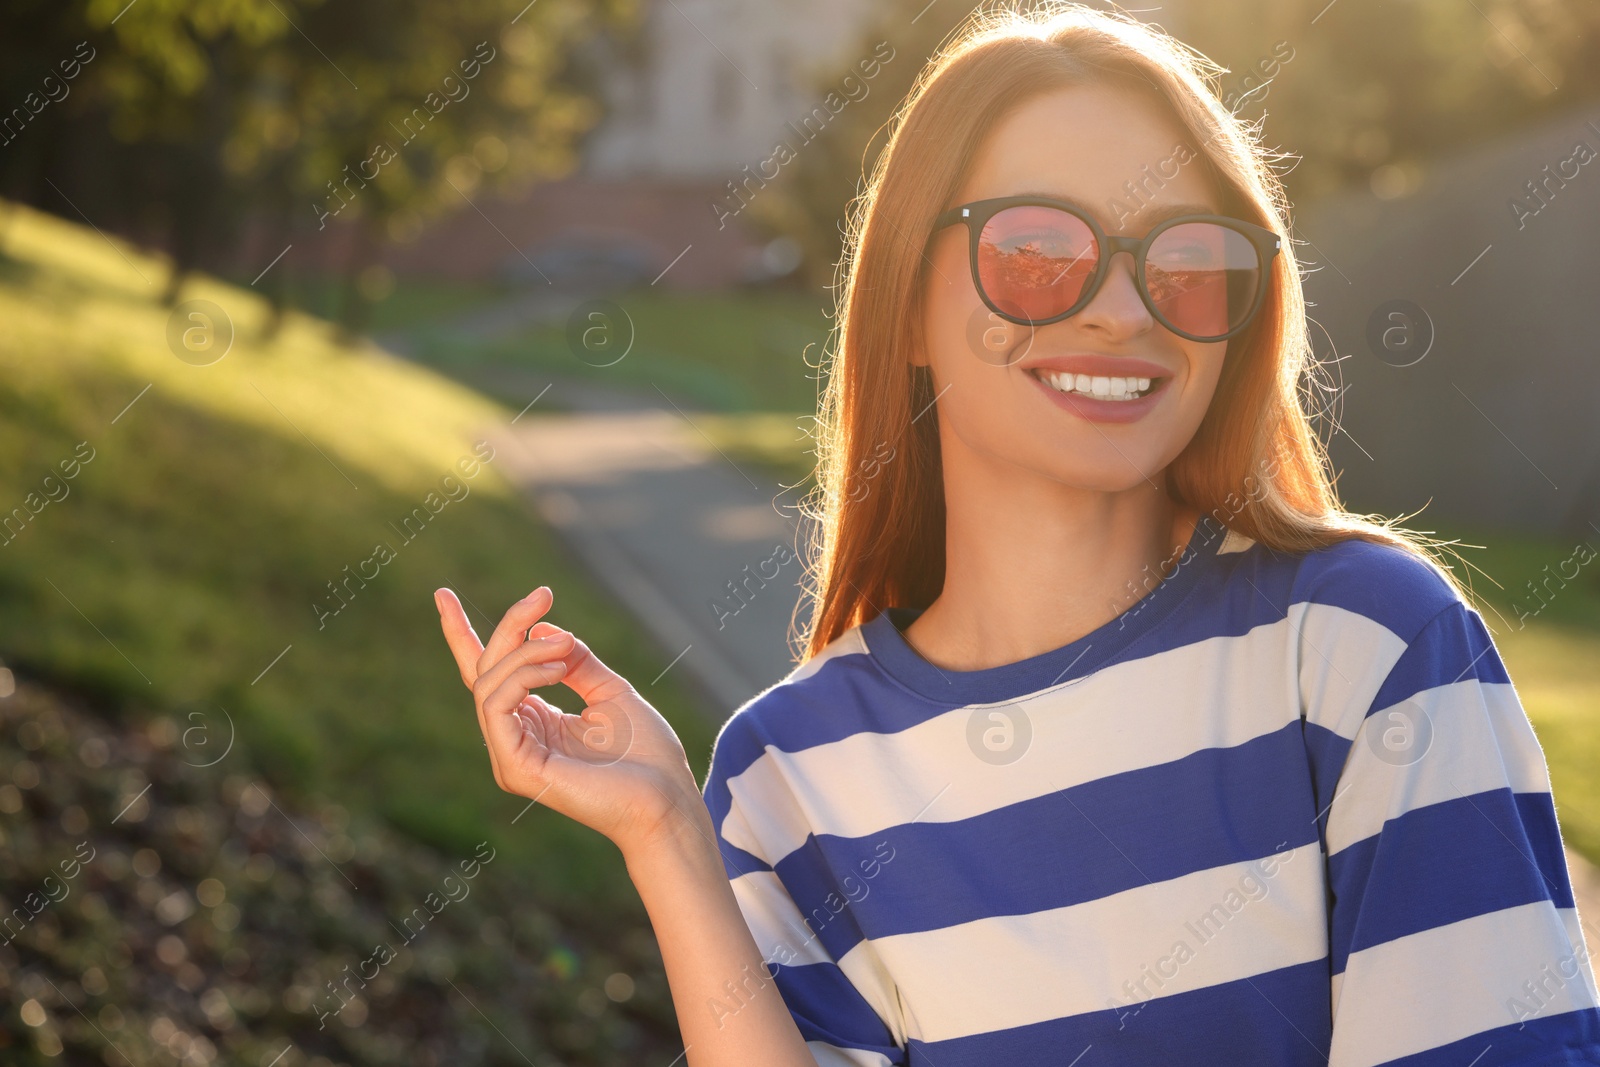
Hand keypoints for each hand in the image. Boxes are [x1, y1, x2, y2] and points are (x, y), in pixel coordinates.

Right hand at [434, 585, 709, 857]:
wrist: (667, 799)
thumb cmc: (647, 756)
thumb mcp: (610, 692)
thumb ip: (576, 661)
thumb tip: (542, 628)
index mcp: (535, 723)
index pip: (488, 675)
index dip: (462, 635)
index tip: (442, 593)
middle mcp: (515, 739)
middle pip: (486, 669)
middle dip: (510, 624)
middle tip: (543, 595)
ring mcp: (510, 756)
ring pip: (489, 682)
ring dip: (527, 651)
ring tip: (567, 646)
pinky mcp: (515, 767)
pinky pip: (496, 705)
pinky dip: (523, 675)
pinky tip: (558, 669)